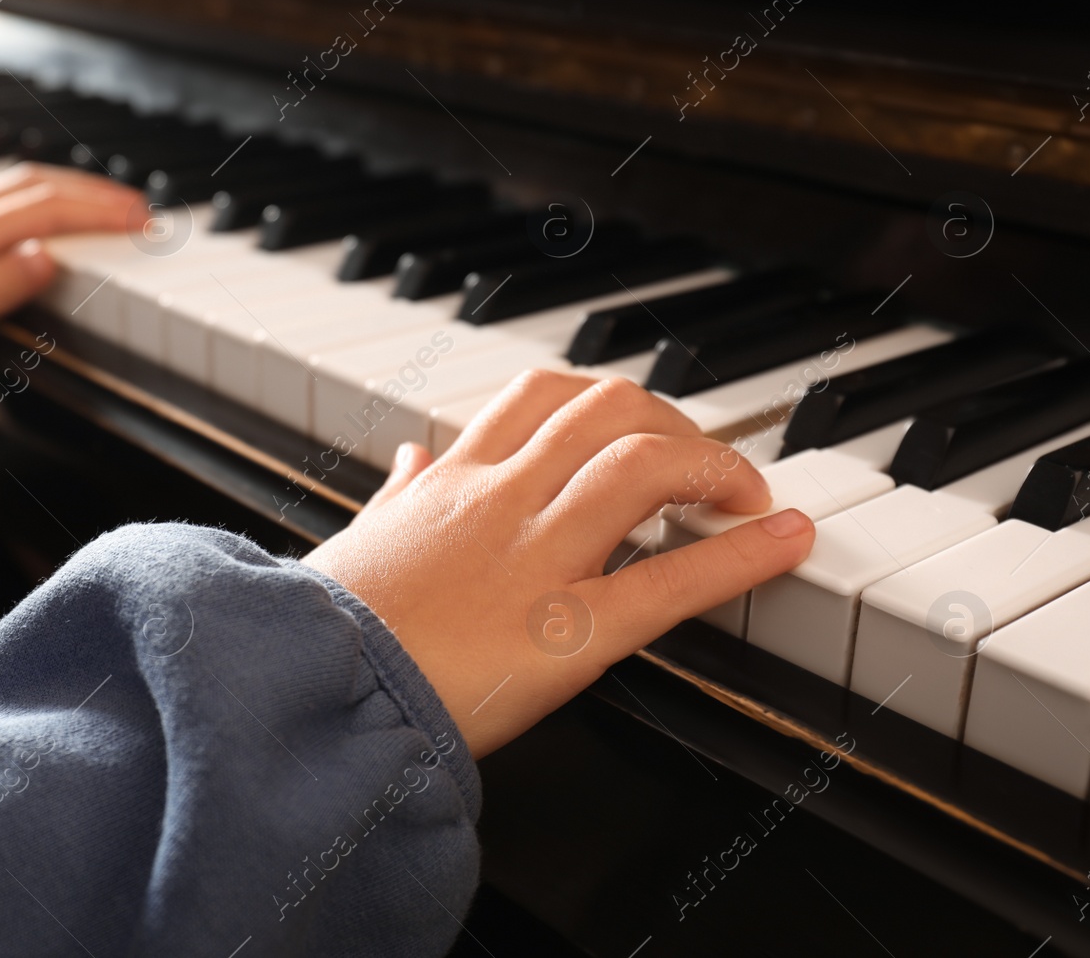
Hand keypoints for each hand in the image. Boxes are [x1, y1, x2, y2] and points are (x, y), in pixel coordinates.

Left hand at [0, 164, 141, 367]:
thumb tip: (49, 257)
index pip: (49, 209)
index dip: (101, 212)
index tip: (141, 220)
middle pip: (40, 184)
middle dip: (98, 191)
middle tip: (140, 206)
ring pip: (19, 181)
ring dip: (71, 184)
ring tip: (106, 198)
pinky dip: (36, 187)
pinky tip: (38, 196)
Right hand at [304, 371, 815, 757]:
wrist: (304, 692)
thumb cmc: (326, 626)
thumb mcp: (356, 539)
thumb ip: (396, 494)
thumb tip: (410, 457)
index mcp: (451, 484)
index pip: (540, 397)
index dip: (609, 398)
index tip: (643, 423)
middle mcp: (498, 502)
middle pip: (608, 408)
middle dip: (674, 422)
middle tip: (703, 464)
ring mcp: (535, 559)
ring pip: (641, 462)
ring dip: (713, 467)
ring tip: (746, 496)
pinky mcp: (564, 633)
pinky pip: (667, 582)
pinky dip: (741, 557)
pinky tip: (785, 541)